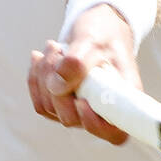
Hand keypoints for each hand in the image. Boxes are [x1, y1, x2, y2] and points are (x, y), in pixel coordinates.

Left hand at [27, 3, 140, 145]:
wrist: (97, 27)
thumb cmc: (103, 33)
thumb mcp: (92, 41)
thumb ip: (77, 63)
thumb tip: (56, 87)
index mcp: (124, 99)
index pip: (115, 133)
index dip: (95, 125)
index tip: (81, 101)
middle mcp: (103, 110)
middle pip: (71, 118)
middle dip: (57, 85)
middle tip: (58, 51)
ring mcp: (81, 110)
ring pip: (50, 108)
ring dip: (44, 76)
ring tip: (53, 48)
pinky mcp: (62, 105)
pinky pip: (40, 102)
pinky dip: (36, 79)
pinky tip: (41, 59)